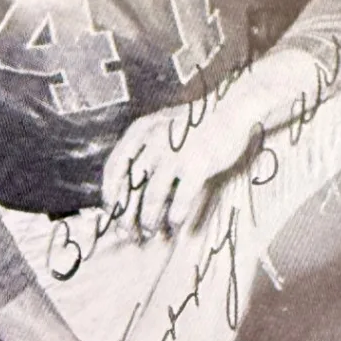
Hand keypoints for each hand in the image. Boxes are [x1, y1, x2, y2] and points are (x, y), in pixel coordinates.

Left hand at [99, 49, 321, 237]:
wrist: (231, 108)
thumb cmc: (196, 123)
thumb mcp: (162, 125)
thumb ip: (145, 148)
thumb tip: (130, 183)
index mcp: (141, 130)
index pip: (114, 167)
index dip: (109, 193)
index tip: (111, 210)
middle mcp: (154, 141)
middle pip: (131, 187)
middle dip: (126, 214)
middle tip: (127, 232)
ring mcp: (176, 154)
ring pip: (153, 197)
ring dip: (149, 219)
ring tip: (150, 231)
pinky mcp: (198, 164)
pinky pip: (181, 198)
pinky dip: (176, 216)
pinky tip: (175, 224)